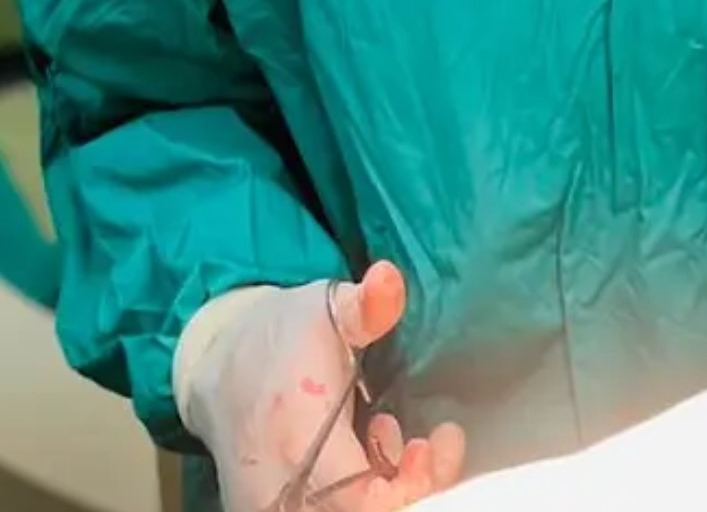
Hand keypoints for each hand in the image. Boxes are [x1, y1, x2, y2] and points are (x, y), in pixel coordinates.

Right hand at [180, 262, 465, 510]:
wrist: (217, 360)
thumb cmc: (279, 335)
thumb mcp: (325, 306)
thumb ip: (364, 304)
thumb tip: (389, 278)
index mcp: (295, 436)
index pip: (362, 501)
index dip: (407, 486)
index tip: (428, 445)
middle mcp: (277, 486)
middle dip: (404, 487)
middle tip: (422, 446)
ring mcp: (269, 505)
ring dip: (381, 492)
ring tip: (388, 439)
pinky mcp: (267, 511)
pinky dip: (355, 497)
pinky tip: (367, 460)